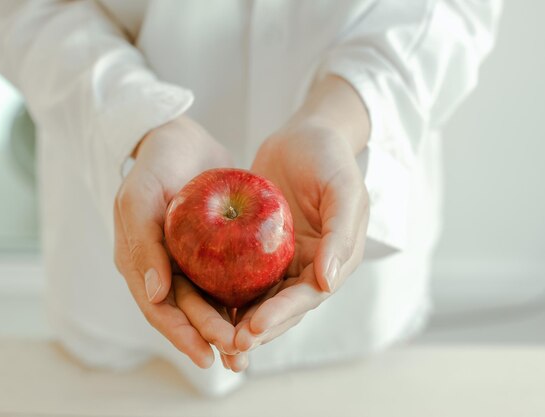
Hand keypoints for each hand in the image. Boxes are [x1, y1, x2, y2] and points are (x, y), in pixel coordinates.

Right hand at [113, 116, 245, 368]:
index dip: (180, 335)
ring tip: (250, 350)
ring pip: (207, 303)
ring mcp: (186, 261)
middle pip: (187, 312)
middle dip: (211, 336)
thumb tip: (154, 295)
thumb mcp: (141, 196)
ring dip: (227, 327)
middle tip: (239, 356)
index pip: (159, 309)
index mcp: (138, 262)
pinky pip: (225, 280)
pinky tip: (262, 313)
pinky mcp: (210, 250)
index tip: (206, 356)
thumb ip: (142, 242)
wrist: (181, 137)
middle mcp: (162, 268)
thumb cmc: (155, 163)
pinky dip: (240, 300)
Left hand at [234, 76, 370, 366]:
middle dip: (256, 329)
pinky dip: (225, 291)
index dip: (281, 315)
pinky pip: (241, 273)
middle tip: (227, 346)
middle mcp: (309, 268)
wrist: (307, 135)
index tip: (253, 329)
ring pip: (259, 297)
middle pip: (281, 307)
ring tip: (212, 339)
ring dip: (238, 320)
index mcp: (334, 262)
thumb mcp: (343, 190)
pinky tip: (200, 305)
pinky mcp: (259, 247)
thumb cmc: (330, 158)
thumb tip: (328, 284)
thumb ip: (341, 235)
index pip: (307, 297)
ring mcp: (283, 259)